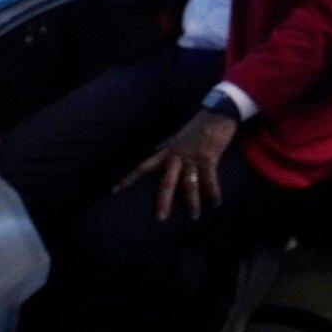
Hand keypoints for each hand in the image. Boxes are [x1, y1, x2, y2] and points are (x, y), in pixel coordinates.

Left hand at [116, 110, 238, 221]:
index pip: (143, 167)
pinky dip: (213, 192)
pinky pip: (210, 179)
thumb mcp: (178, 137)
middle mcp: (177, 157)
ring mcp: (192, 158)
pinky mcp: (208, 158)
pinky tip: (216, 202)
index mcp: (167, 151)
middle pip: (166, 182)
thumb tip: (158, 150)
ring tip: (194, 217)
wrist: (217, 113)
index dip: (129, 179)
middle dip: (163, 201)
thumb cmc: (199, 125)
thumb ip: (168, 147)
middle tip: (160, 218)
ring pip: (189, 185)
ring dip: (193, 202)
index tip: (114, 191)